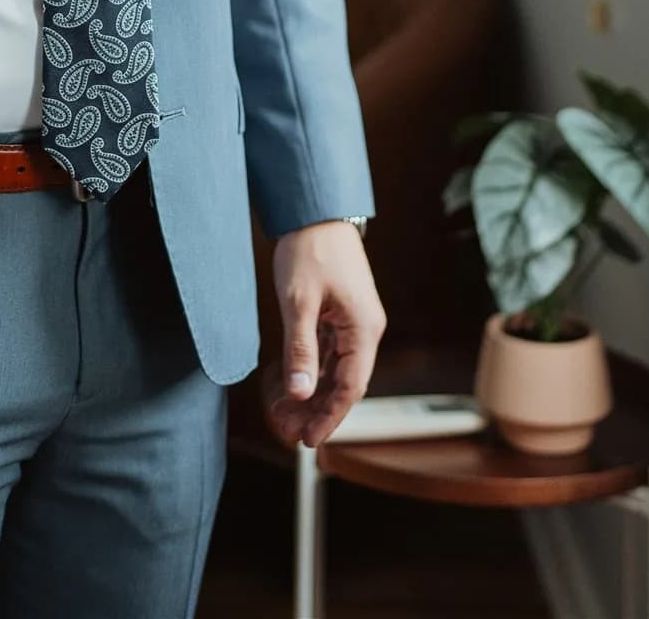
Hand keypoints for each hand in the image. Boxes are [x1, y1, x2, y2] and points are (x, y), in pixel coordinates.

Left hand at [266, 220, 384, 449]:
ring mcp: (353, 322)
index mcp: (363, 328)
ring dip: (312, 393)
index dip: (330, 416)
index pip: (351, 387)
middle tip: (288, 431)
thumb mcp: (299, 300)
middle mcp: (364, 329)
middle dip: (317, 409)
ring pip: (335, 370)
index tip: (308, 439)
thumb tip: (299, 392)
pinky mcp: (339, 315)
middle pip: (344, 383)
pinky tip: (291, 385)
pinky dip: (311, 371)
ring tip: (284, 415)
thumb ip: (300, 348)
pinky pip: (328, 353)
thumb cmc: (310, 249)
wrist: (315, 209)